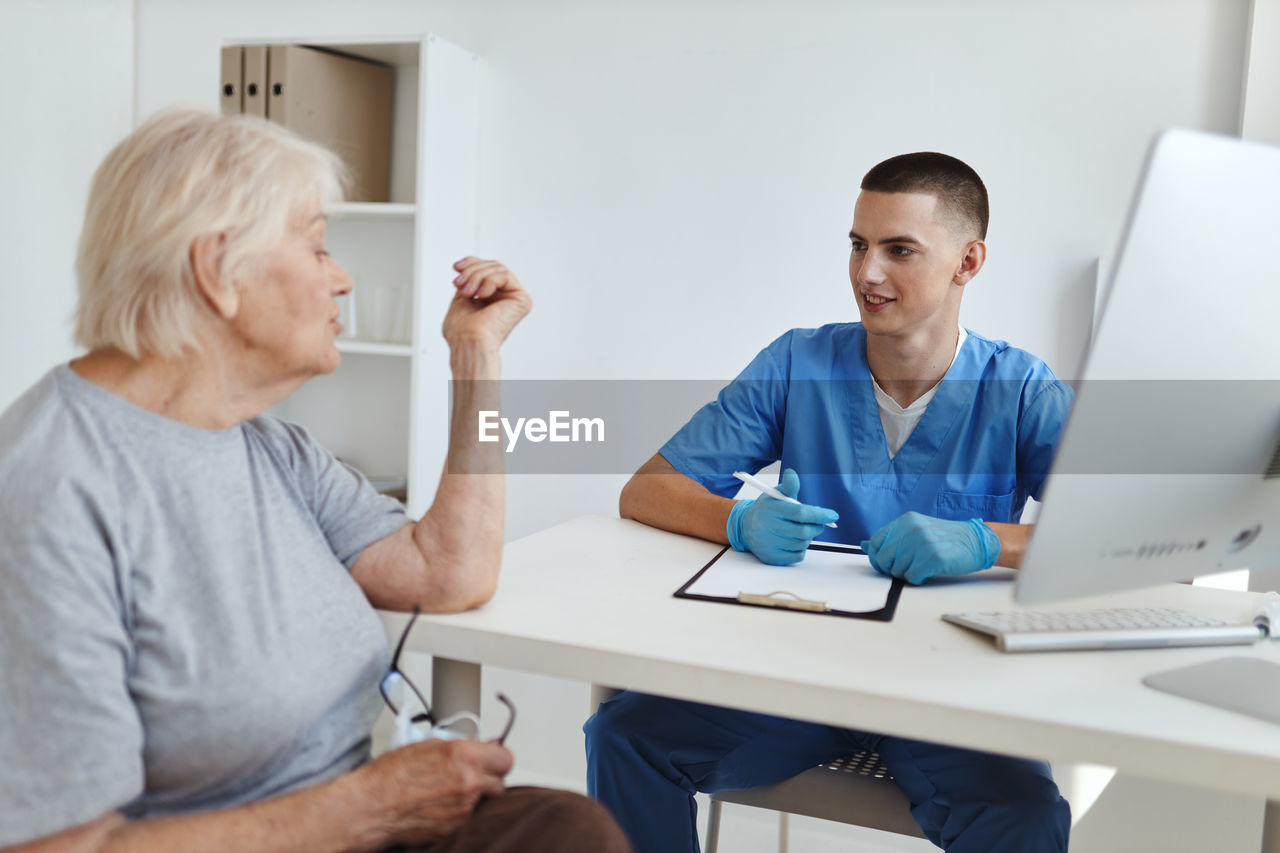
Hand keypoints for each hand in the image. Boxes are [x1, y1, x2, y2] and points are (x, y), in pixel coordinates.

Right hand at [357, 737, 512, 846]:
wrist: (372, 806)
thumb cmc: (391, 775)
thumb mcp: (427, 746)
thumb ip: (457, 749)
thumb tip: (473, 751)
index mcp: (464, 755)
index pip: (505, 758)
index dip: (499, 761)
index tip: (494, 762)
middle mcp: (469, 782)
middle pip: (500, 783)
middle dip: (490, 781)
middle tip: (475, 778)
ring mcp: (464, 808)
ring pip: (483, 802)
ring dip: (473, 798)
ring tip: (449, 793)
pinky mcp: (455, 828)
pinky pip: (467, 818)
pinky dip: (458, 813)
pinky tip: (439, 806)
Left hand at [442, 257, 531, 352]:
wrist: (467, 341)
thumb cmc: (461, 330)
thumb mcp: (461, 298)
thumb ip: (469, 282)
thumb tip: (467, 267)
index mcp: (494, 299)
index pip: (488, 269)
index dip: (472, 263)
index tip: (456, 268)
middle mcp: (507, 298)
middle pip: (492, 266)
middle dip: (472, 272)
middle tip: (459, 284)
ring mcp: (515, 299)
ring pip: (497, 268)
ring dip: (476, 277)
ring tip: (467, 292)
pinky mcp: (522, 300)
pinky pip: (505, 276)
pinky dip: (489, 281)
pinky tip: (481, 295)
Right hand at [726, 468, 838, 564]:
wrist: (745, 527)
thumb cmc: (766, 510)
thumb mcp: (775, 494)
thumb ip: (788, 486)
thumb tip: (792, 474)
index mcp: (771, 509)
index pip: (801, 513)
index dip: (820, 514)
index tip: (832, 515)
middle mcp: (768, 528)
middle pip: (804, 531)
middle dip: (817, 527)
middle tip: (818, 523)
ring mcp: (769, 544)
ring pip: (803, 544)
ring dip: (808, 537)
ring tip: (800, 529)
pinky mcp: (771, 557)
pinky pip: (798, 556)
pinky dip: (801, 548)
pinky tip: (793, 540)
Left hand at [861, 512, 999, 584]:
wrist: (976, 541)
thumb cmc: (945, 538)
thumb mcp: (916, 531)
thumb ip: (892, 538)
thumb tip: (864, 545)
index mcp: (905, 521)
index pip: (875, 542)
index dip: (876, 558)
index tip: (884, 564)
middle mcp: (911, 529)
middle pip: (883, 559)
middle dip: (890, 569)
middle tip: (905, 569)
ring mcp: (922, 543)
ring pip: (897, 571)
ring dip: (907, 574)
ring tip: (922, 566)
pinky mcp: (933, 557)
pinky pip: (912, 578)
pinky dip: (918, 579)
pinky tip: (928, 571)